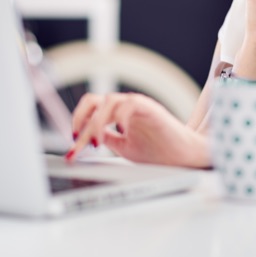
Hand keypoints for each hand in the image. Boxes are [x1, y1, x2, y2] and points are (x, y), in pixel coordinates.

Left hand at [66, 92, 209, 167]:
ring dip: (97, 122)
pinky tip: (120, 132)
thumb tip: (86, 138)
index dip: (77, 124)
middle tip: (77, 139)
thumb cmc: (158, 151)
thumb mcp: (123, 147)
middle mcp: (124, 106)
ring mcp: (137, 106)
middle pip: (93, 100)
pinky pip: (130, 104)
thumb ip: (107, 138)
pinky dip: (120, 117)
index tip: (72, 144)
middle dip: (81, 119)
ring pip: (108, 101)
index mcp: (116, 114)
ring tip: (96, 142)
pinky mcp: (151, 109)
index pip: (90, 110)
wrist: (183, 156)